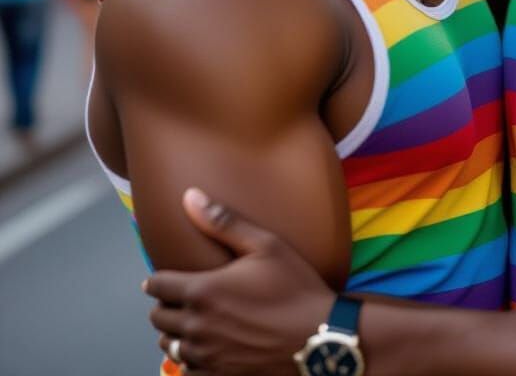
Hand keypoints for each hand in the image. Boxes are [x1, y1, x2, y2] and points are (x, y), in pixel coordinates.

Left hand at [144, 188, 334, 375]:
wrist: (319, 337)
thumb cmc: (294, 287)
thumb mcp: (265, 245)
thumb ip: (223, 222)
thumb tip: (190, 197)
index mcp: (203, 291)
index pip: (157, 286)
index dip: (157, 280)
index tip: (161, 279)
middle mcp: (197, 327)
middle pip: (158, 318)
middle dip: (164, 305)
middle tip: (178, 298)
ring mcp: (206, 356)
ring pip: (168, 346)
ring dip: (174, 333)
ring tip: (189, 322)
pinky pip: (186, 370)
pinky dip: (189, 358)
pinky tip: (205, 348)